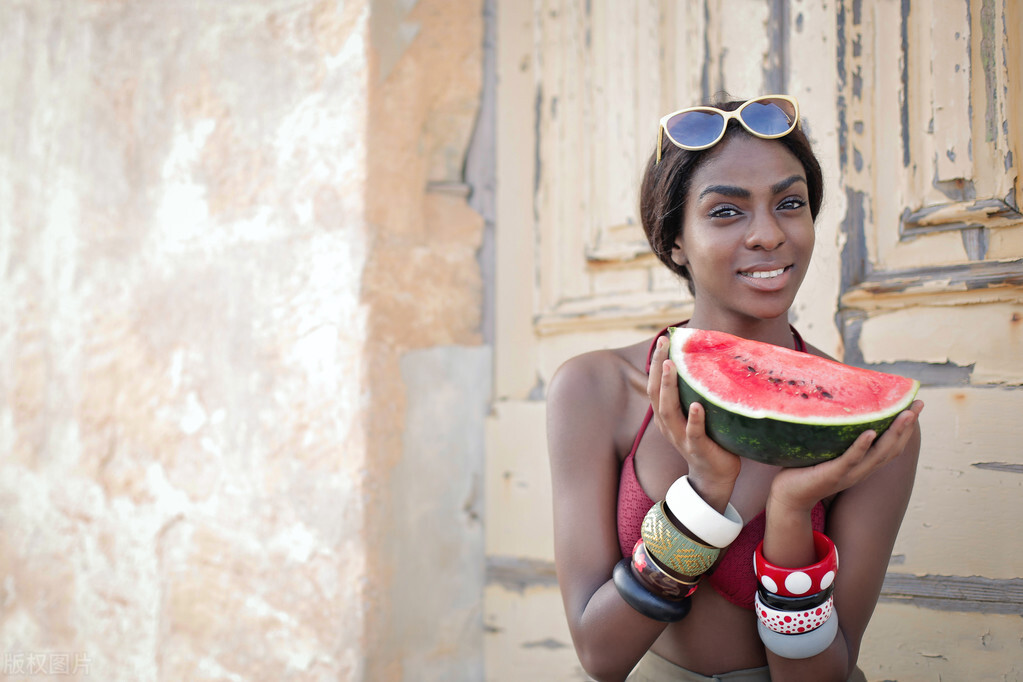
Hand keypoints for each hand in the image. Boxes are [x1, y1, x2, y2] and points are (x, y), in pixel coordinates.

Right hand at [647, 335, 740, 507]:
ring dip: (669, 387)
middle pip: (656, 393)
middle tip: (664, 345)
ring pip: (669, 410)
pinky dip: (693, 419)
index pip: (655, 384)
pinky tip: (696, 406)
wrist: (714, 475)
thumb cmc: (708, 438)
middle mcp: (667, 424)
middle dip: (659, 367)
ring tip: (672, 365)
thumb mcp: (695, 413)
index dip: (657, 362)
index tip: (663, 340)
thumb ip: (694, 393)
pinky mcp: (697, 449)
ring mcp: (680, 437)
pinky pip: (693, 433)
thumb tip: (709, 360)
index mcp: (664, 415)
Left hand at [768, 400, 924, 512]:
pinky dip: (861, 447)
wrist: (788, 497)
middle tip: (919, 405)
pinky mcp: (832, 475)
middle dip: (907, 427)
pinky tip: (870, 433)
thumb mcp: (827, 450)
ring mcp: (848, 474)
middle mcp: (861, 471)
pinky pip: (849, 460)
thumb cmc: (805, 469)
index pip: (891, 445)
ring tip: (905, 414)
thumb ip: (838, 435)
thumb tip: (839, 405)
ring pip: (877, 454)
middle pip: (892, 448)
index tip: (916, 405)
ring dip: (893, 434)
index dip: (906, 428)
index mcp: (862, 465)